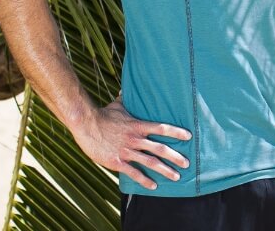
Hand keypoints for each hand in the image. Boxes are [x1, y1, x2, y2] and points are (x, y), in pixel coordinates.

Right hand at [71, 97, 191, 189]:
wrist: (86, 125)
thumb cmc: (102, 115)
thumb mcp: (118, 105)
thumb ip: (126, 100)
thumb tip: (126, 89)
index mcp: (138, 126)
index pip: (161, 128)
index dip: (176, 132)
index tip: (188, 136)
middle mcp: (135, 139)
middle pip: (160, 149)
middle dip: (175, 157)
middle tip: (187, 163)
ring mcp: (126, 151)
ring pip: (150, 162)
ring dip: (165, 170)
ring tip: (176, 177)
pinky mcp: (117, 161)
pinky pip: (134, 173)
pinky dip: (144, 180)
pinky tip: (153, 186)